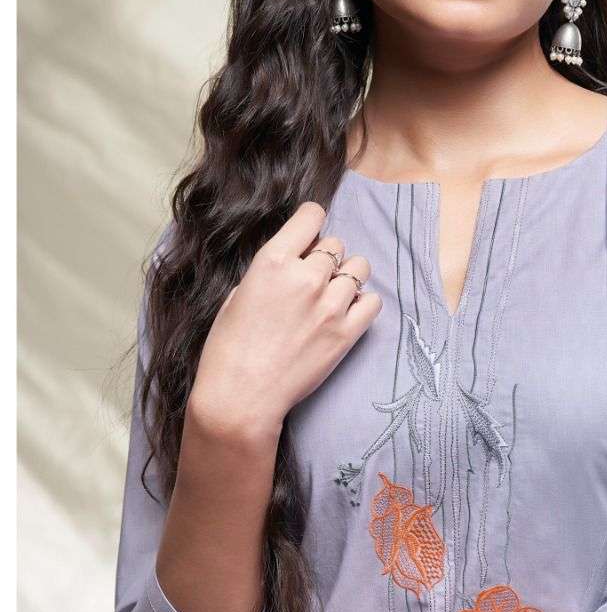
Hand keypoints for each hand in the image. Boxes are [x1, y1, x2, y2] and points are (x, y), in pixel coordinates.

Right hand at [190, 201, 383, 436]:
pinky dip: (363, 304)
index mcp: (272, 261)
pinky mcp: (346, 333)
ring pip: (359, 269)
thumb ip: (271, 271)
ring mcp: (330, 305)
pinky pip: (373, 301)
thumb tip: (293, 262)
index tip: (309, 236)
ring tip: (331, 297)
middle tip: (312, 281)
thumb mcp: (238, 295)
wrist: (242, 396)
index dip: (312, 223)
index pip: (311, 216)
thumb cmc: (228, 348)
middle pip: (335, 245)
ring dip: (347, 278)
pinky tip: (345, 314)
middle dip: (326, 259)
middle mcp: (305, 277)